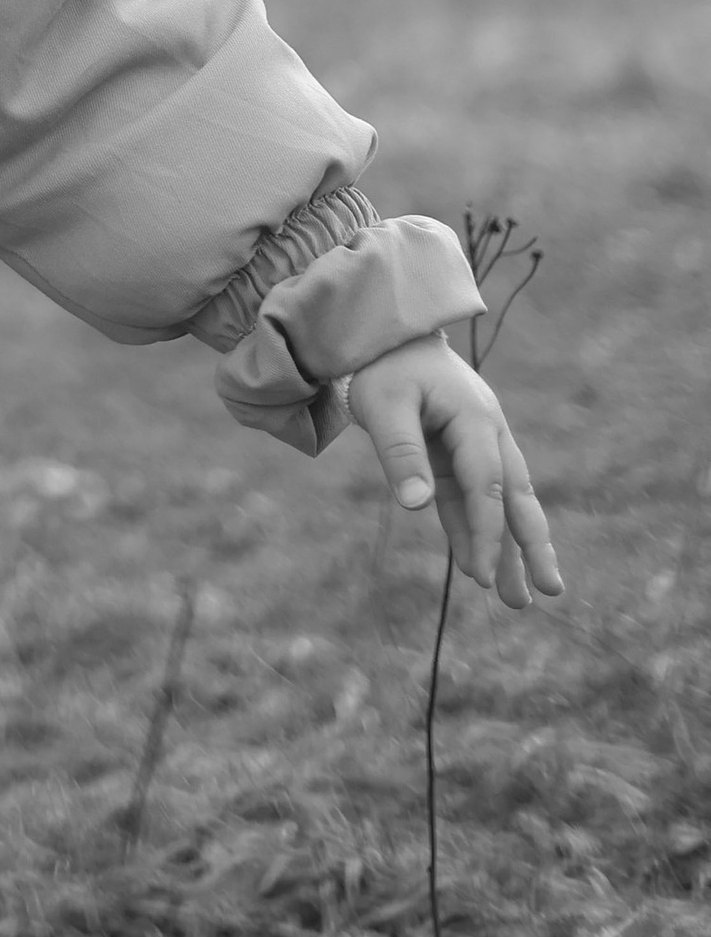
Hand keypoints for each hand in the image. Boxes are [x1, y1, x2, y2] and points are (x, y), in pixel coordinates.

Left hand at [346, 336, 563, 607]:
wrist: (387, 337)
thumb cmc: (385, 367)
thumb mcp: (384, 404)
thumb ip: (401, 452)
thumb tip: (416, 505)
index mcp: (476, 419)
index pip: (488, 485)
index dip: (487, 531)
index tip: (481, 574)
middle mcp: (487, 434)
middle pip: (517, 497)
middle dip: (533, 546)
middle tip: (552, 592)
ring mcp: (476, 446)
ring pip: (501, 504)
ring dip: (509, 549)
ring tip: (520, 600)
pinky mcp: (457, 457)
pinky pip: (471, 501)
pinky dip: (475, 532)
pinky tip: (477, 567)